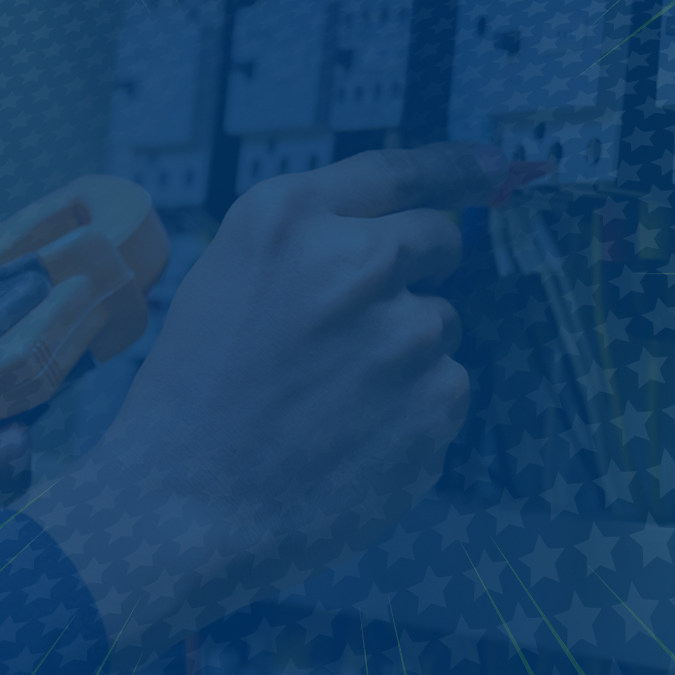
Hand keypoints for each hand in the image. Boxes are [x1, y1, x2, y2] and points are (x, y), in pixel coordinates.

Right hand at [29, 143, 505, 654]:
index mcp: (288, 218)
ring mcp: (404, 331)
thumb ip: (307, 245)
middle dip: (417, 268)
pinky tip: (355, 439)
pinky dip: (414, 411)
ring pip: (439, 322)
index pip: (396, 171)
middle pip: (435, 238)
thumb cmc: (194, 396)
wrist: (183, 508)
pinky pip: (447, 387)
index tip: (491, 167)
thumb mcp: (227, 280)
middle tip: (362, 326)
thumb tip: (397, 237)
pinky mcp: (437, 399)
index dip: (452, 167)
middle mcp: (356, 260)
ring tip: (332, 401)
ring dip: (405, 352)